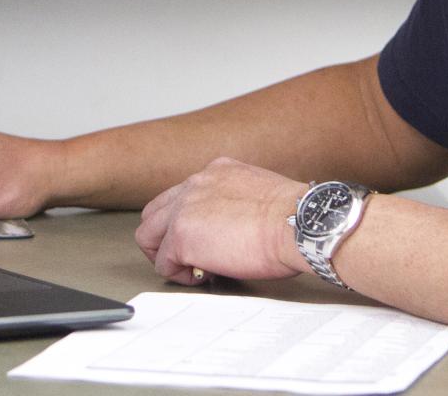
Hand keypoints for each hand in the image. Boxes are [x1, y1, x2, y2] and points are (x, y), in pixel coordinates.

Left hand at [134, 158, 307, 285]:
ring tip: (189, 268)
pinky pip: (163, 262)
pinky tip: (201, 277)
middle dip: (165, 237)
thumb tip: (237, 227)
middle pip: (156, 211)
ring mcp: (184, 209)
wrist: (299, 224)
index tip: (207, 238)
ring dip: (165, 255)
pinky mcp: (180, 236)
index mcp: (217, 171)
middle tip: (186, 257)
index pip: (183, 195)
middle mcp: (196, 184)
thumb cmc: (294, 218)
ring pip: (148, 234)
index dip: (189, 221)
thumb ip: (239, 203)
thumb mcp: (262, 195)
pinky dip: (179, 274)